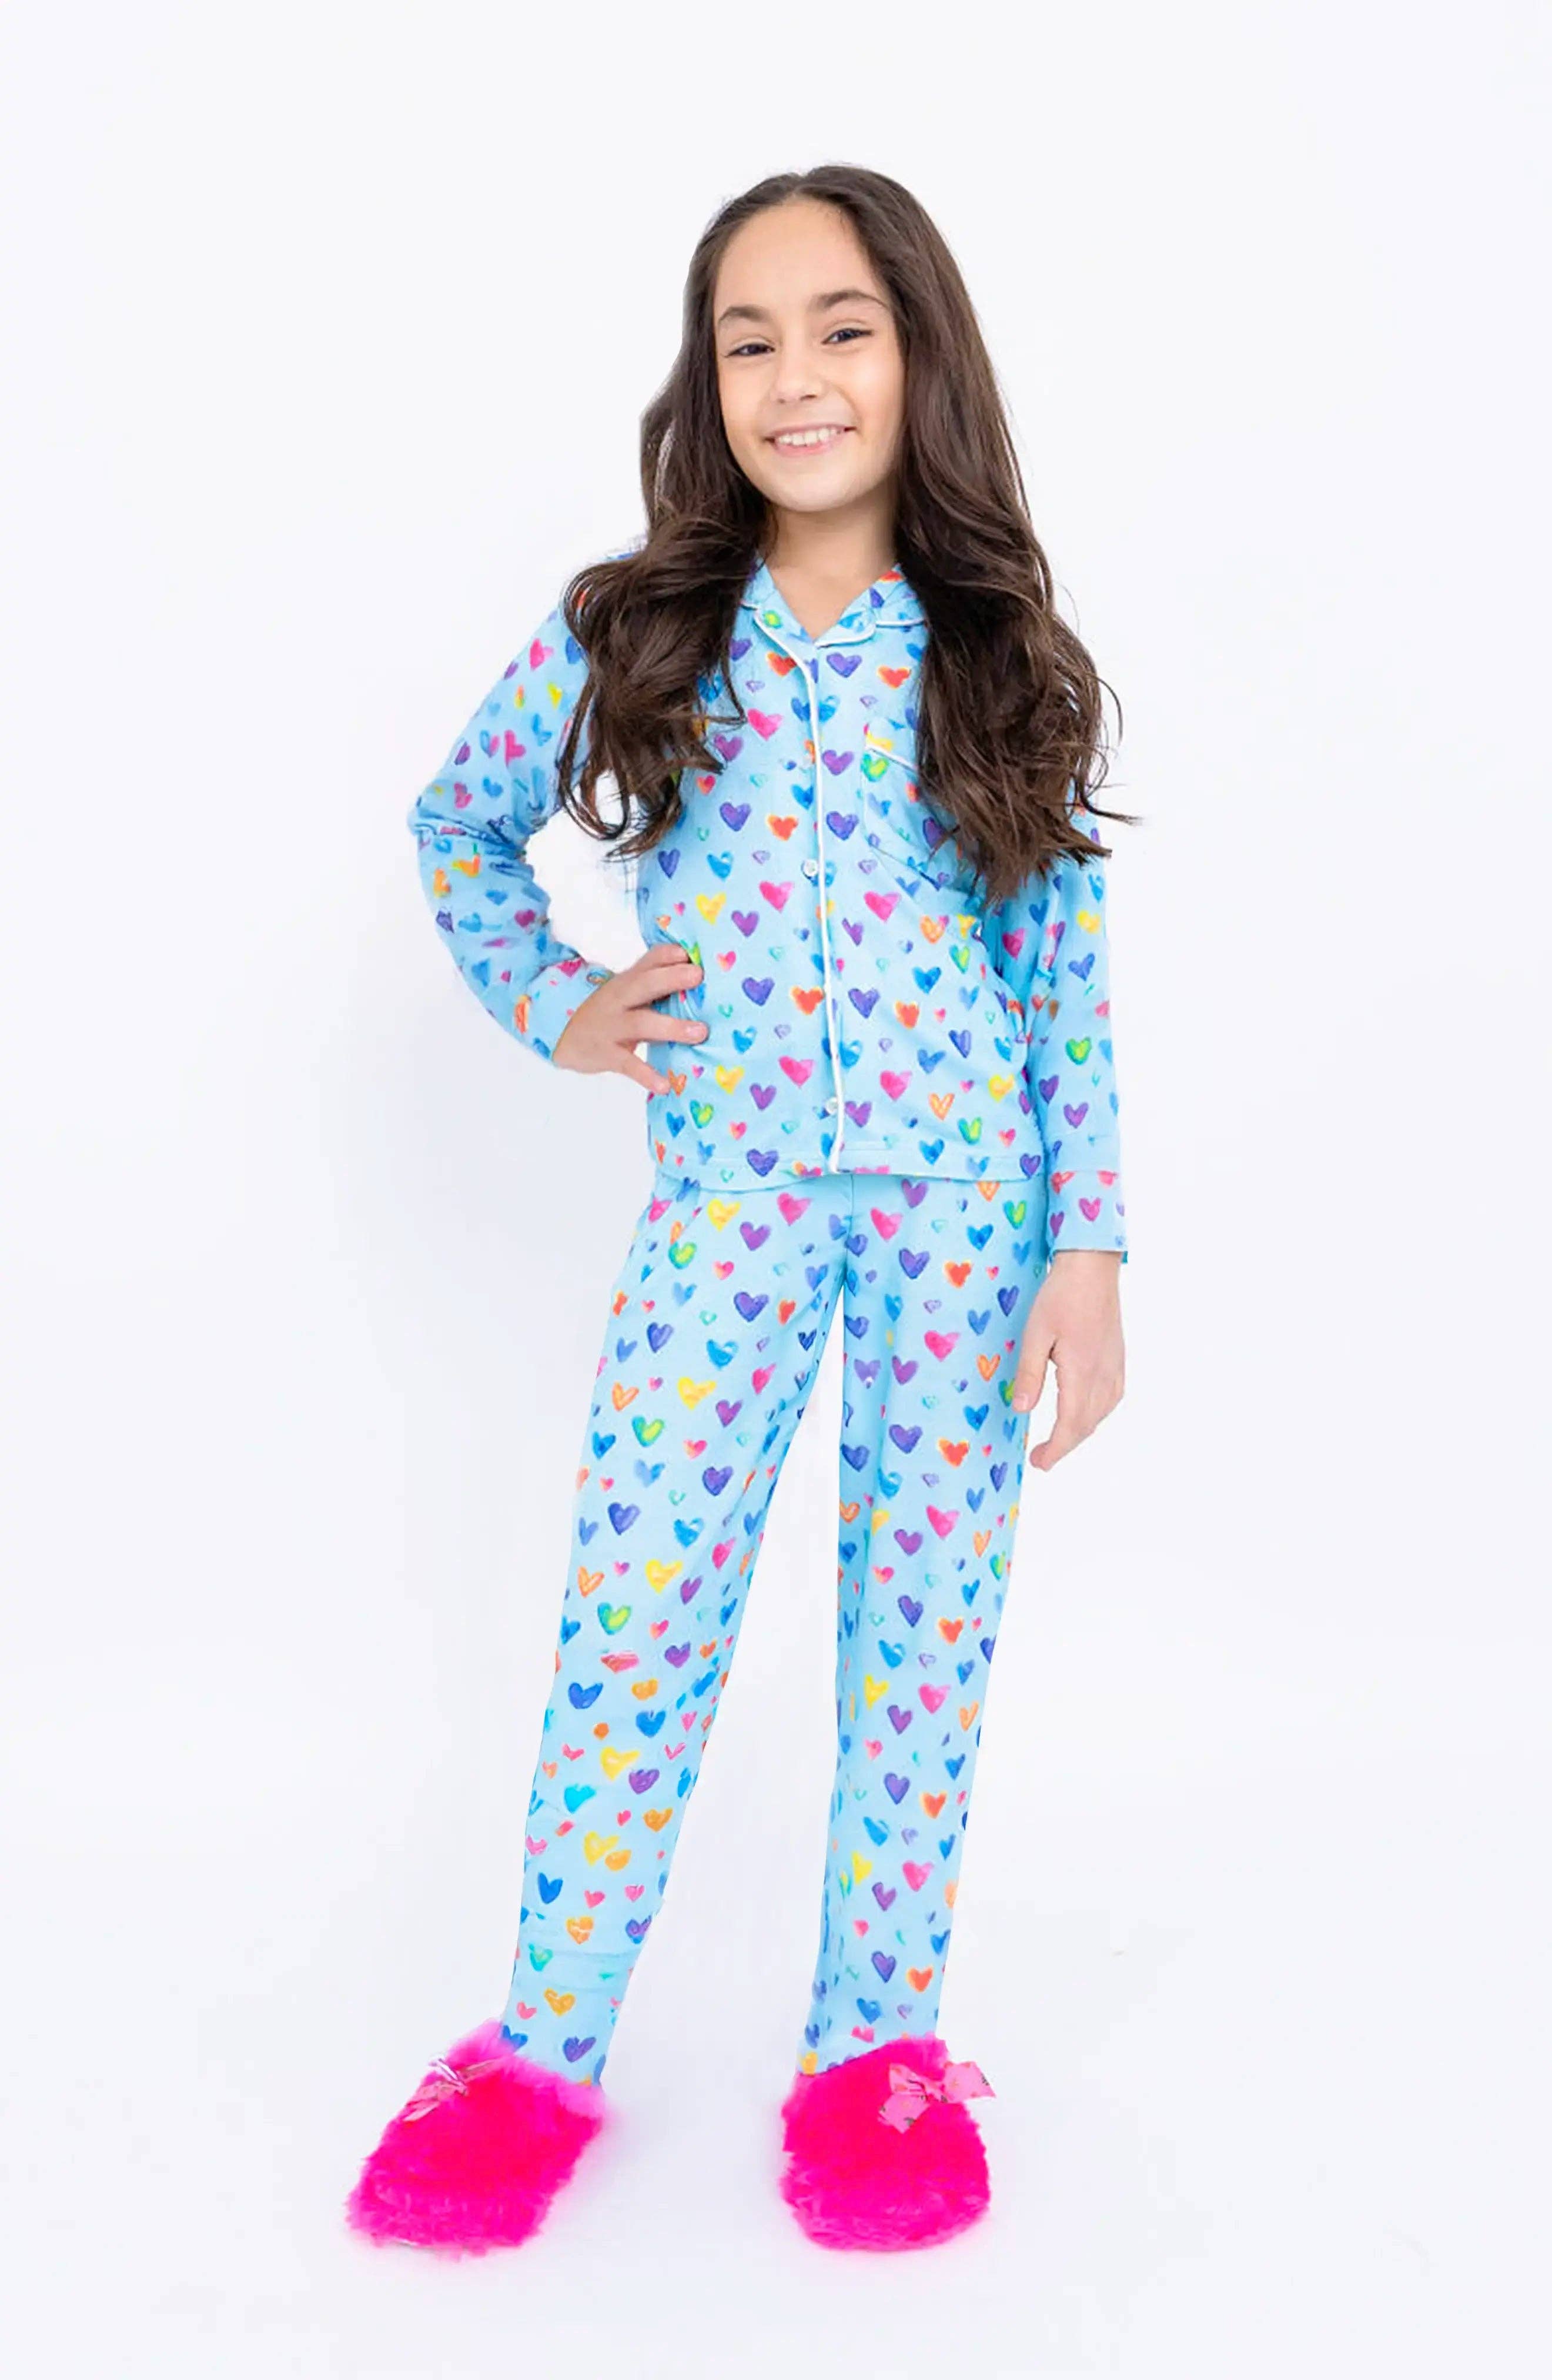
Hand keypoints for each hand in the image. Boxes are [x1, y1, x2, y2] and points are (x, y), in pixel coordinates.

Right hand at [551, 942, 707, 1089]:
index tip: (690, 953)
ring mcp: (612, 1026)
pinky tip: (665, 1085)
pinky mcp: (607, 1053)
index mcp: (629, 980)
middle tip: (698, 976)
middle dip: (671, 978)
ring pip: (641, 1023)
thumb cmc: (613, 1012)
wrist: (565, 1037)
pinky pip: (628, 1064)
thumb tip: (697, 971)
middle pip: (644, 984)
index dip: (668, 955)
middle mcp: (620, 998)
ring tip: (700, 1032)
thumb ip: (657, 980)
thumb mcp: (629, 992)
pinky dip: (646, 1075)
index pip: (649, 961)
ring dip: (671, 1027)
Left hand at [1011, 1249, 1124, 1469]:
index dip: (1056, 1448)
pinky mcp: (1118, 1357)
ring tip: (1059, 1440)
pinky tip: (1086, 1412)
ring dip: (1081, 1431)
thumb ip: (1030, 1374)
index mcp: (1081, 1371)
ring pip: (1101, 1413)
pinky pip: (1112, 1398)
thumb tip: (1021, 1409)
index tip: (1040, 1463)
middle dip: (1065, 1446)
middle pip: (1087, 1424)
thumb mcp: (1035, 1334)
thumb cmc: (1061, 1296)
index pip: (1071, 1423)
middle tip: (1042, 1458)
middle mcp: (1103, 1374)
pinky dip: (1097, 1414)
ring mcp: (1115, 1366)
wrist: (1092, 1267)